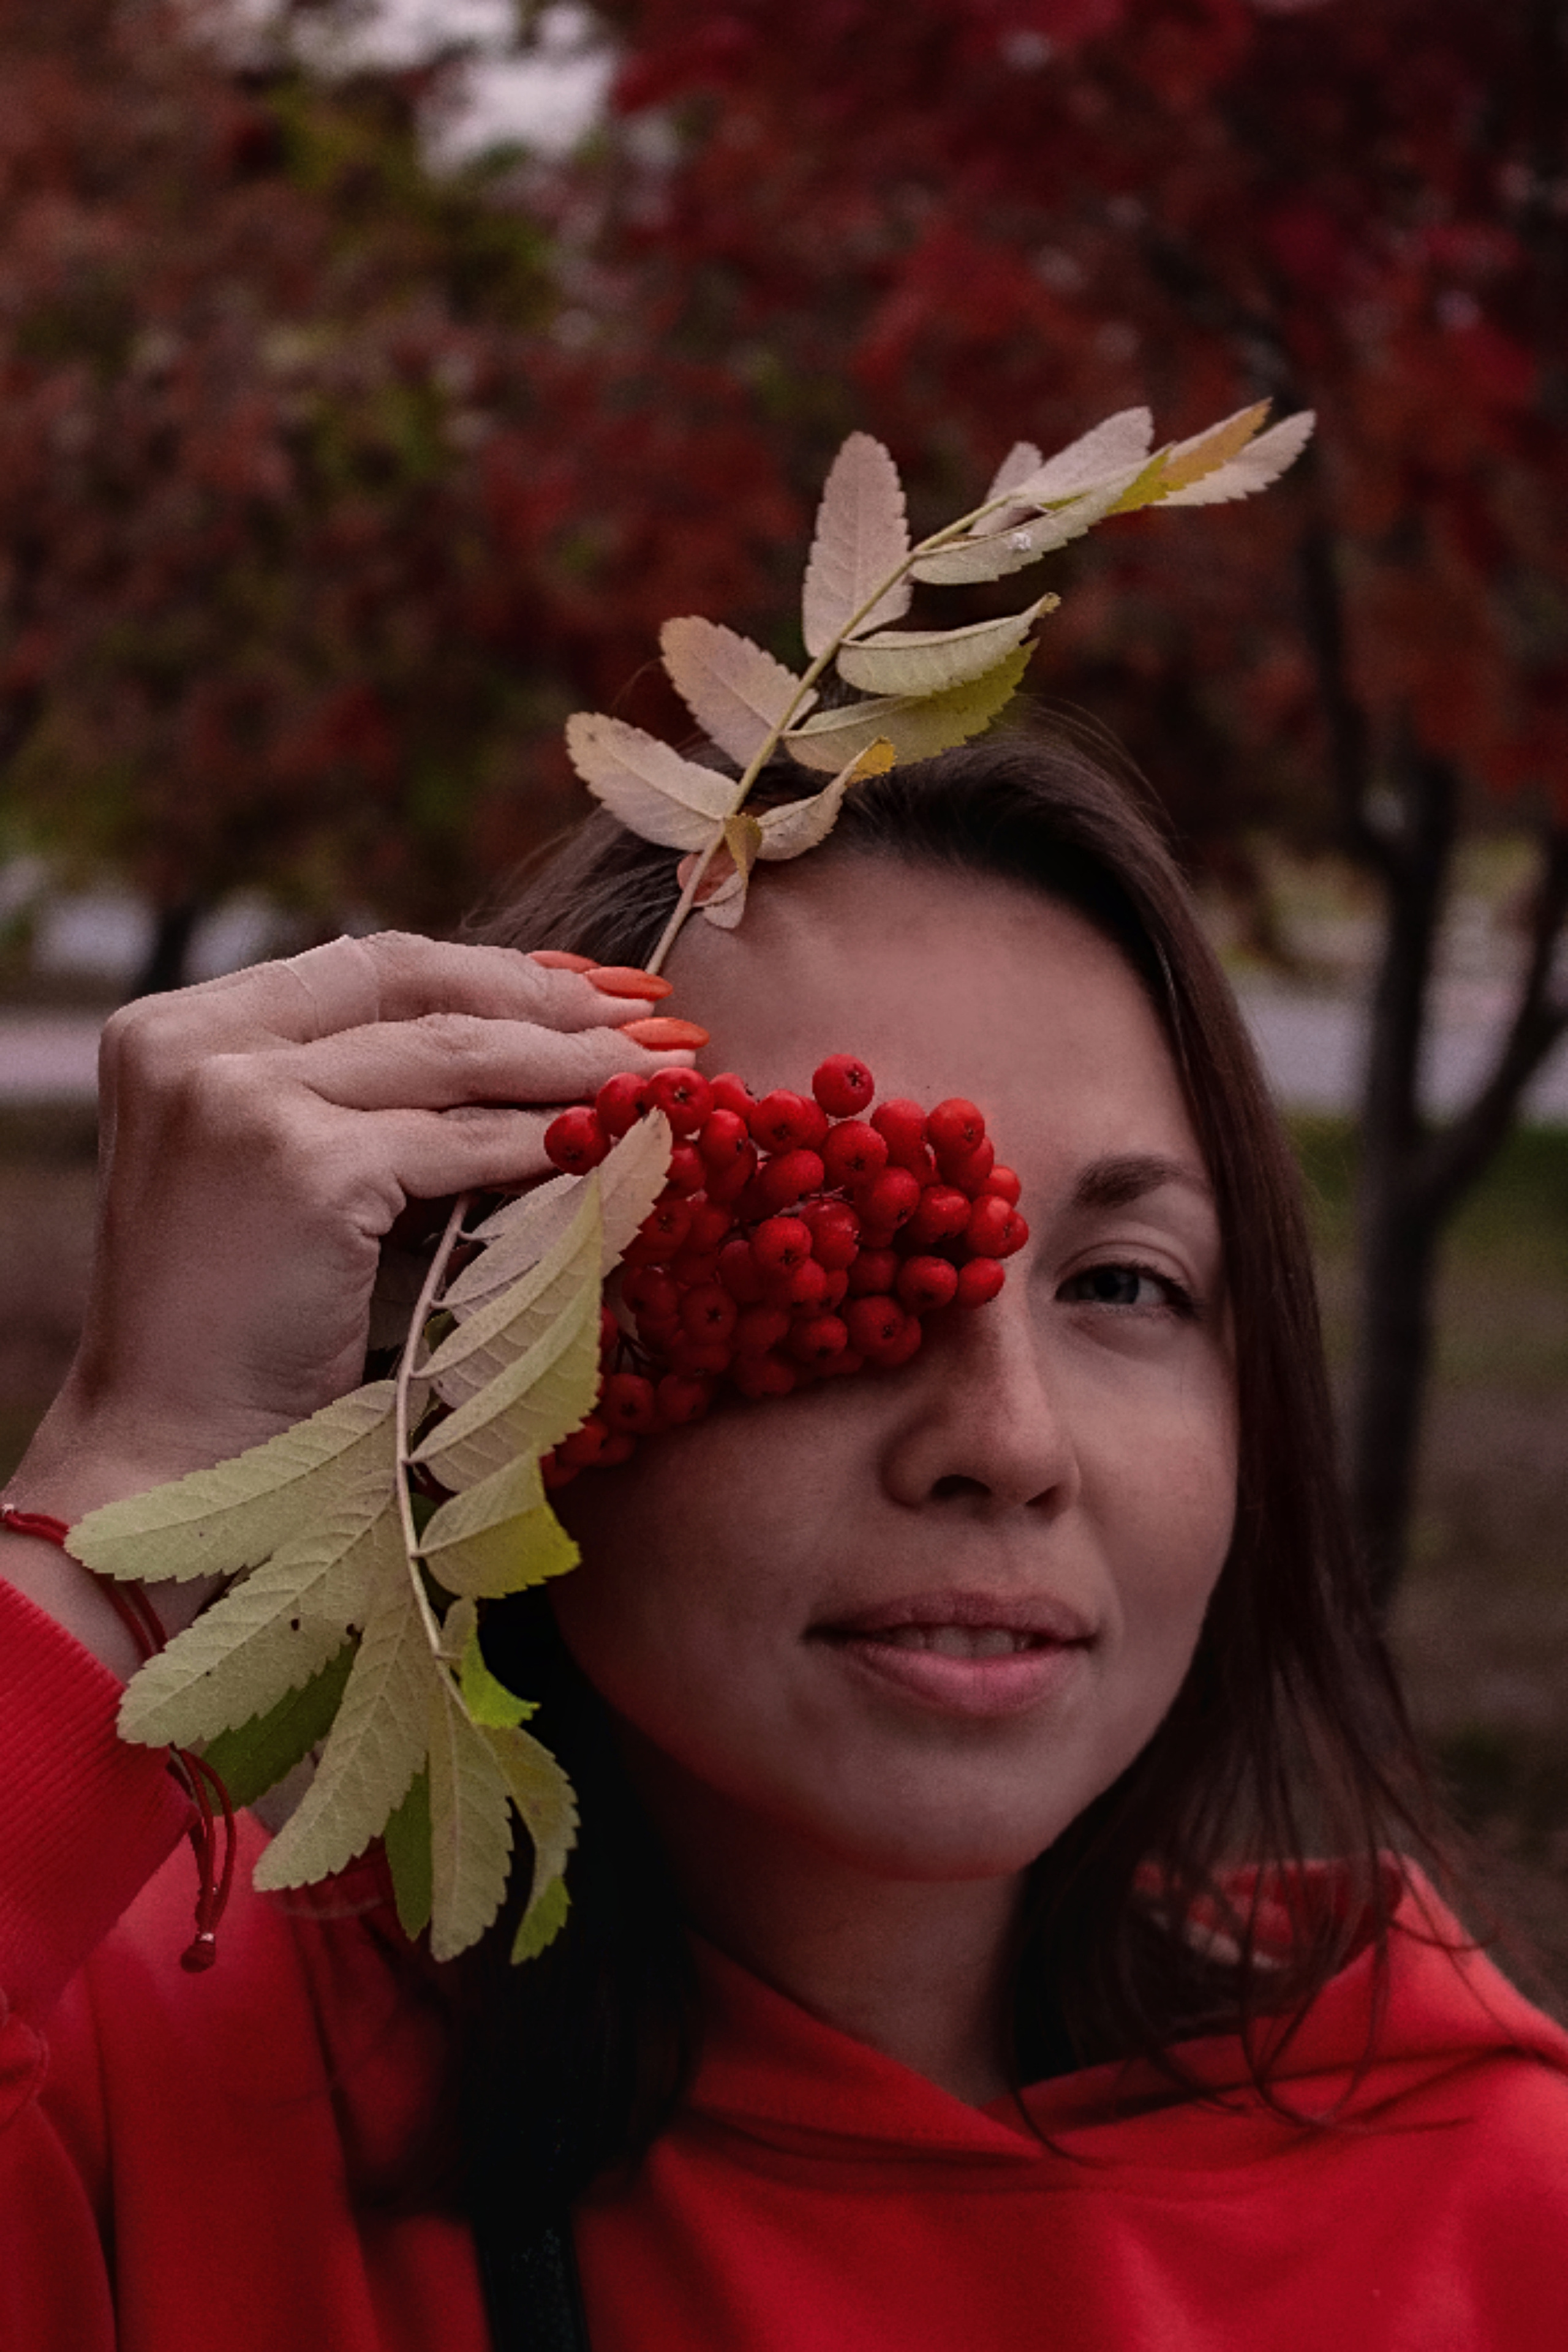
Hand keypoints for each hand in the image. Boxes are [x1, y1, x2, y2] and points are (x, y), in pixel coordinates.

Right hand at [4, 934, 698, 1662]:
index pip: (367, 966)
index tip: (595, 988)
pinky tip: (608, 1145)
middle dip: (552, 1003)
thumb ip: (362, 1097)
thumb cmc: (241, 1337)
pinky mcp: (298, 1165)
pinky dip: (545, 1143)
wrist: (174, 1458)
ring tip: (665, 1074)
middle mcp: (191, 1042)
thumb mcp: (285, 1178)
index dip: (492, 971)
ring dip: (576, 1064)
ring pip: (452, 1056)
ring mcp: (238, 1096)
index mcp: (174, 1030)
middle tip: (661, 1017)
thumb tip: (529, 1039)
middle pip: (414, 988)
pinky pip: (459, 1143)